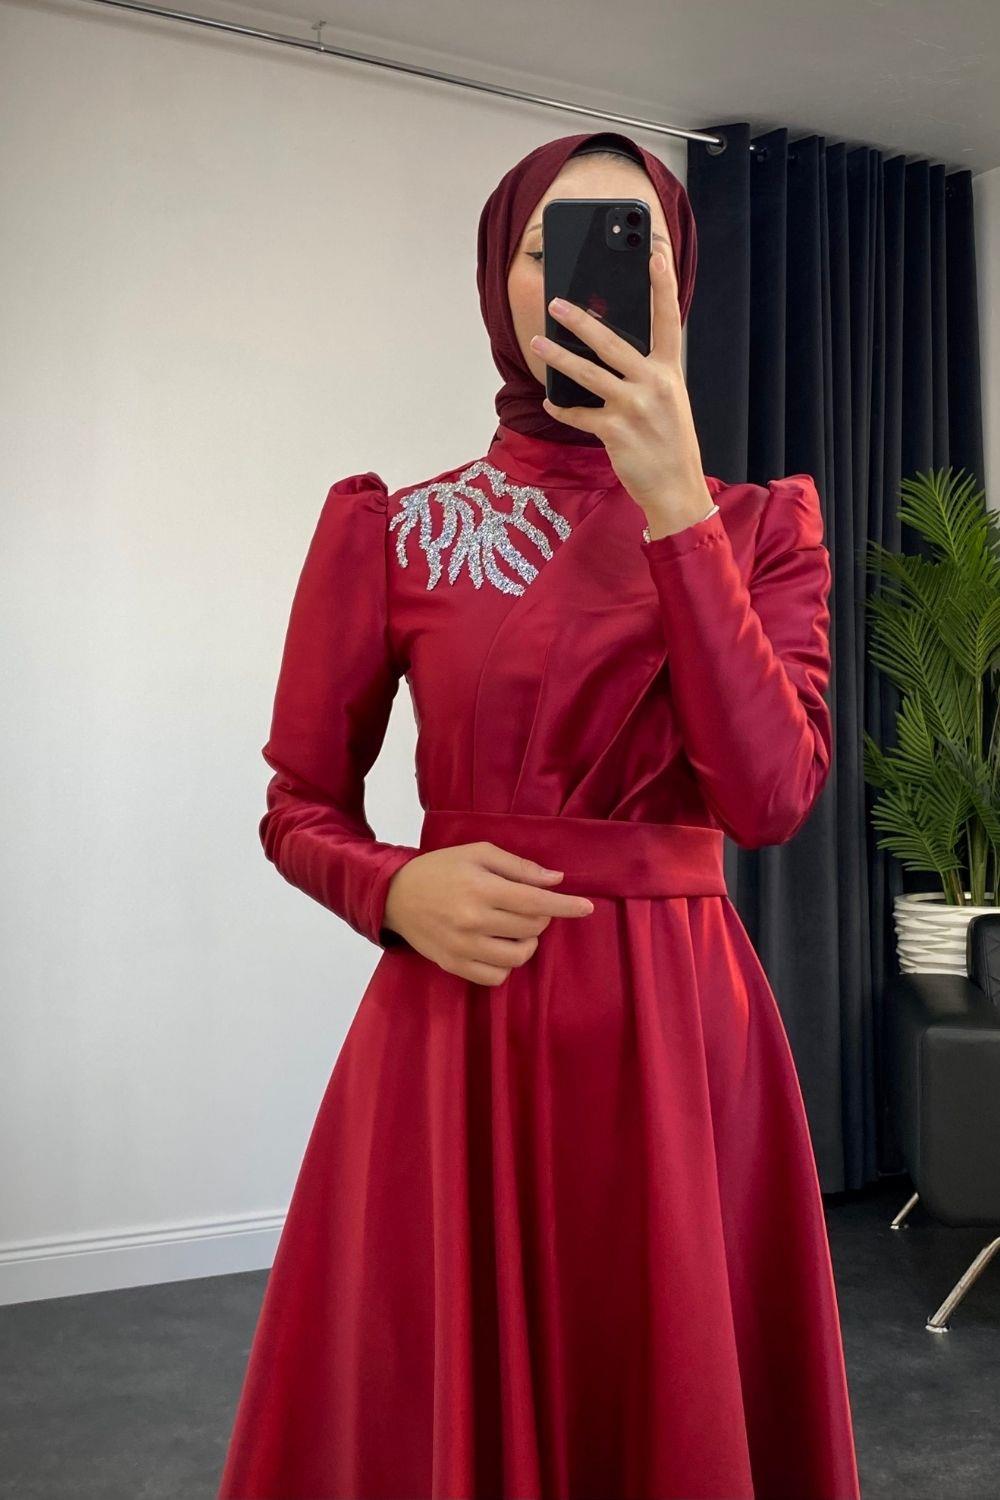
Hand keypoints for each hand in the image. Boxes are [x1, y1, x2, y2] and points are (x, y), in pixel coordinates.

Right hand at [382, 842, 593, 985]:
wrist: (395, 895)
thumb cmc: (441, 868)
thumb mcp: (478, 853)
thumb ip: (518, 867)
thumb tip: (556, 880)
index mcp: (481, 889)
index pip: (534, 902)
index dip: (565, 906)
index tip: (586, 908)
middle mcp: (473, 921)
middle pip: (531, 929)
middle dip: (541, 917)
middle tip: (529, 906)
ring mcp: (463, 947)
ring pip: (518, 957)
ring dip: (527, 942)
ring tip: (516, 928)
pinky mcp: (454, 965)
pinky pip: (496, 977)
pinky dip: (507, 964)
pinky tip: (500, 946)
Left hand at [529, 250, 713, 533]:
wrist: (675, 487)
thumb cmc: (670, 443)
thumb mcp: (670, 402)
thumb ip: (647, 375)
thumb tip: (612, 355)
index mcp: (669, 372)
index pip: (668, 321)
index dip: (663, 286)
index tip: (656, 255)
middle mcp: (653, 384)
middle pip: (610, 342)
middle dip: (580, 319)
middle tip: (557, 303)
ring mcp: (633, 407)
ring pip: (587, 373)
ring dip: (558, 357)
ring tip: (538, 342)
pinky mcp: (614, 431)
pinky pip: (579, 414)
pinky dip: (563, 409)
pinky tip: (551, 403)